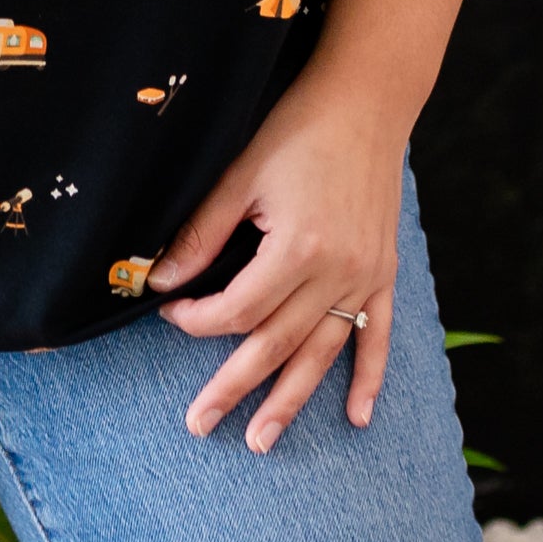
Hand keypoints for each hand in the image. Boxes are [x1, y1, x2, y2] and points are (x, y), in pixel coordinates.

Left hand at [147, 70, 404, 451]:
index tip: (169, 315)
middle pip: (276, 344)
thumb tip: (159, 283)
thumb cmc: (297, 130)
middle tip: (200, 424)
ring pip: (322, 353)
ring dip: (292, 400)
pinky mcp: (383, 271)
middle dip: (235, 387)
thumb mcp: (240, 176)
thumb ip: (202, 234)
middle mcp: (336, 272)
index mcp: (297, 249)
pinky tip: (355, 417)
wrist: (365, 102)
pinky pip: (377, 336)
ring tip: (262, 439)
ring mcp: (365, 276)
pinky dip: (368, 378)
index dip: (198, 320)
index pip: (238, 309)